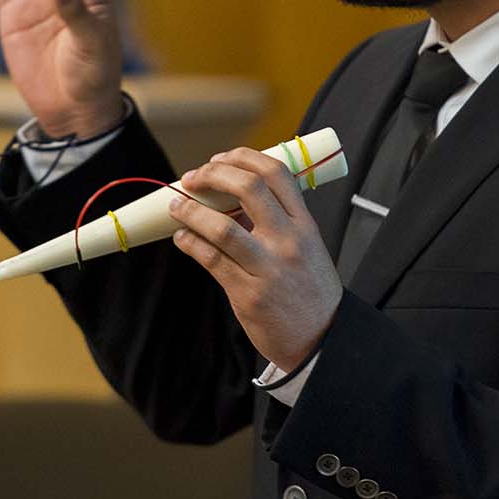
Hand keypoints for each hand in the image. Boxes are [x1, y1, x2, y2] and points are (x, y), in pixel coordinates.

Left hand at [168, 147, 343, 372]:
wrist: (322, 340)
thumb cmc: (310, 292)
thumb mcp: (308, 248)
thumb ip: (278, 222)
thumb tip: (231, 199)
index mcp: (305, 225)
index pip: (276, 173)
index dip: (242, 158)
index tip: (219, 159)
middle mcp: (289, 241)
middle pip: (248, 188)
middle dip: (212, 175)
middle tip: (193, 178)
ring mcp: (268, 268)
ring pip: (222, 226)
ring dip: (191, 211)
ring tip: (176, 206)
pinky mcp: (248, 293)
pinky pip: (211, 259)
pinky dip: (190, 243)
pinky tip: (183, 238)